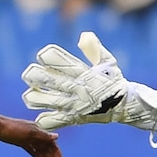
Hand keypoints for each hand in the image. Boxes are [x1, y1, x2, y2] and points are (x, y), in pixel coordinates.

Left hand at [0, 117, 60, 156]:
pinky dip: (36, 154)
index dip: (56, 151)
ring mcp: (28, 138)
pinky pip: (31, 148)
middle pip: (46, 146)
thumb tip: (57, 136)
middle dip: (51, 156)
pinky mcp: (21, 141)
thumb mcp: (29, 133)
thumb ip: (43, 135)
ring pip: (39, 149)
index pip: (51, 141)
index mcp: (38, 130)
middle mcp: (35, 134)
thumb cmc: (14, 129)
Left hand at [20, 32, 156, 132]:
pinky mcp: (73, 118)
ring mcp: (73, 104)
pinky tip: (41, 113)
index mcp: (83, 72)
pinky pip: (52, 121)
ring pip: (45, 100)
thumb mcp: (108, 62)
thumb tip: (83, 36)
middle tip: (30, 74)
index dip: (47, 56)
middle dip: (34, 75)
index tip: (42, 56)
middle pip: (47, 79)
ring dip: (34, 97)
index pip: (59, 60)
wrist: (127, 106)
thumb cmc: (115, 82)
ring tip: (32, 94)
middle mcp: (76, 87)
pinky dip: (44, 118)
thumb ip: (94, 48)